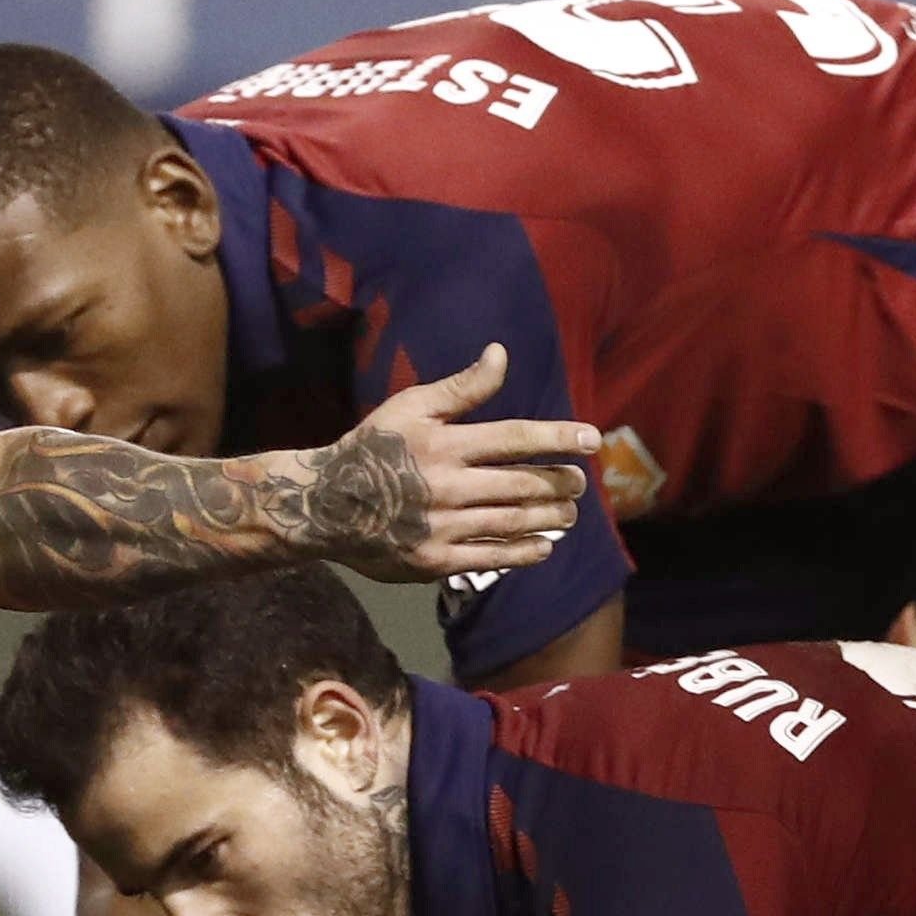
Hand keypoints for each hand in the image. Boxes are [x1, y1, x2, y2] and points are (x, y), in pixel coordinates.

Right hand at [309, 344, 595, 586]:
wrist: (324, 504)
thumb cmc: (371, 448)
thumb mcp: (409, 407)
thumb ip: (460, 388)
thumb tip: (500, 354)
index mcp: (444, 444)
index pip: (515, 438)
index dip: (558, 438)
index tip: (592, 439)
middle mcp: (447, 486)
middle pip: (521, 484)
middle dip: (558, 483)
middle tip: (580, 483)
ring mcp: (442, 526)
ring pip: (512, 522)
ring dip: (549, 518)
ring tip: (569, 514)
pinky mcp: (434, 561)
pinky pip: (490, 557)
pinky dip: (523, 552)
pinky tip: (543, 547)